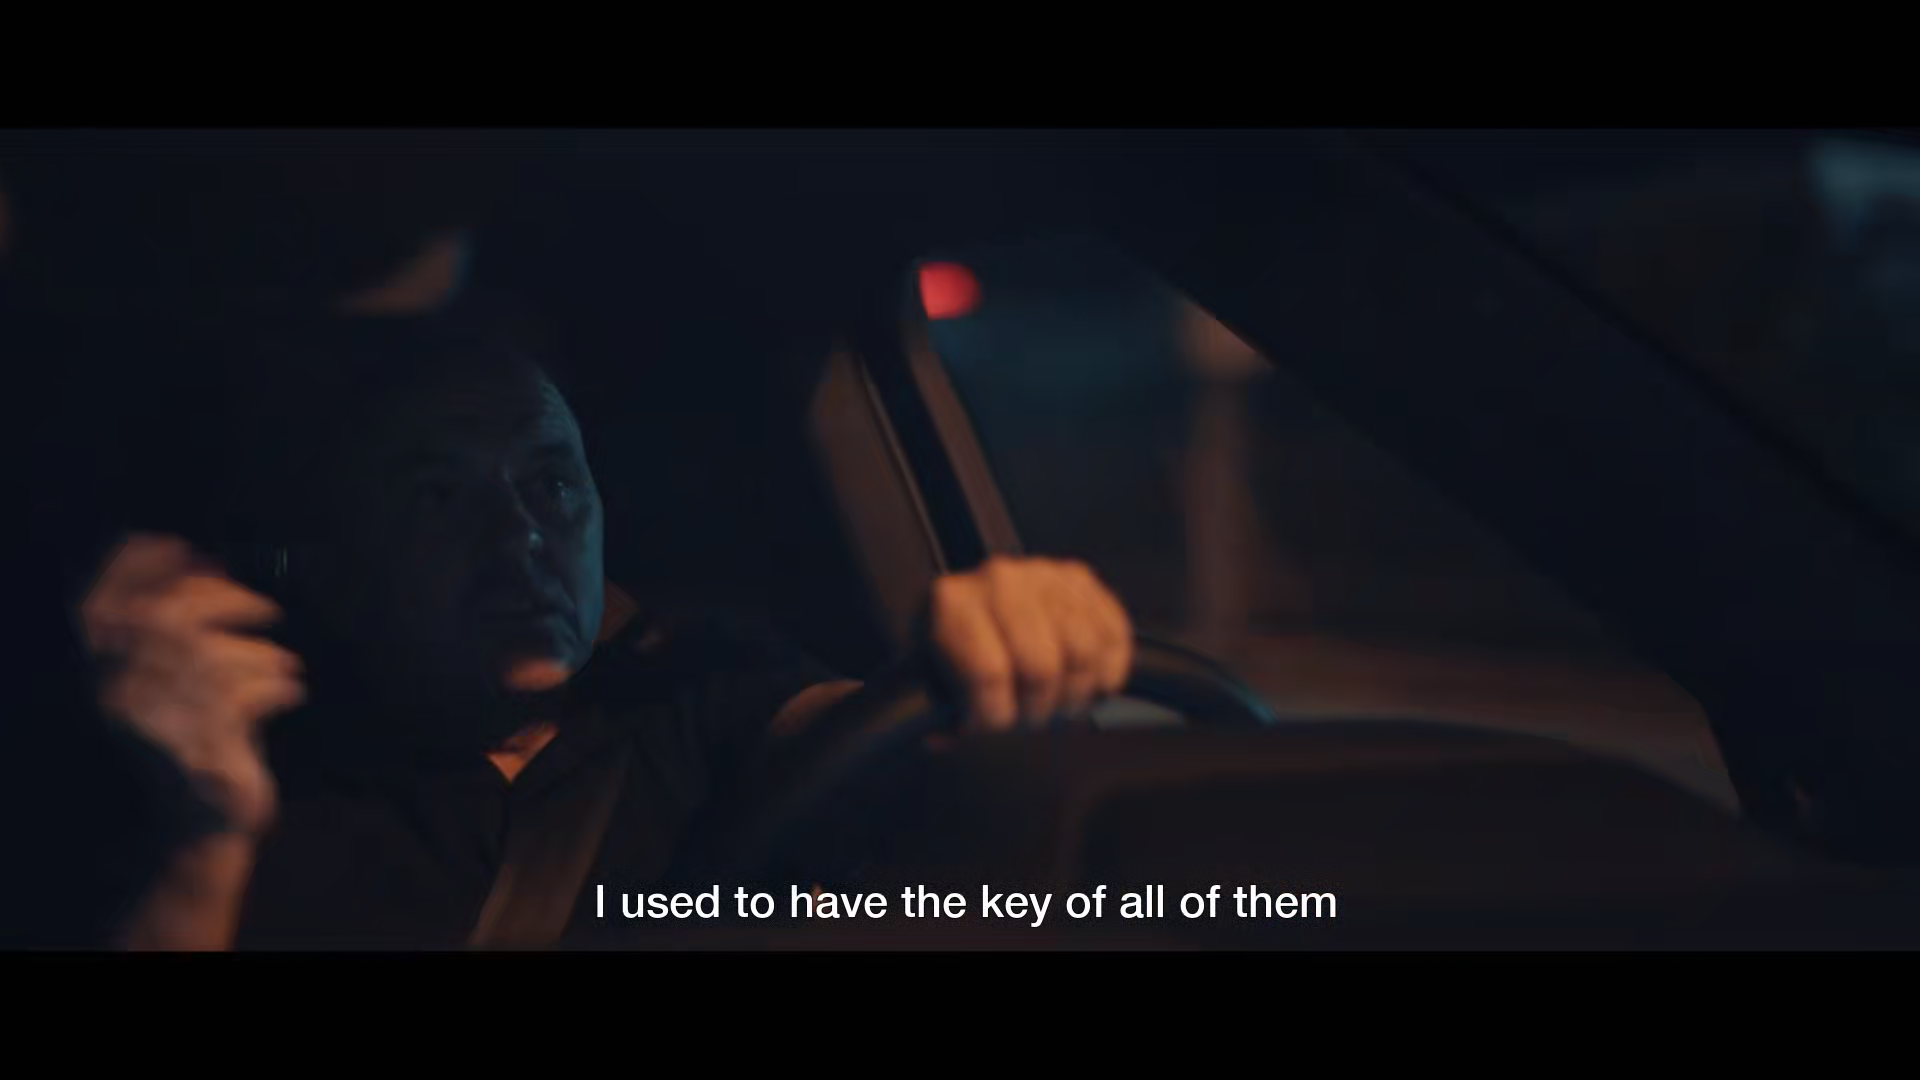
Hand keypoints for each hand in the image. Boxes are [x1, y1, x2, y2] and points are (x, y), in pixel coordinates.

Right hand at [82, 534, 304, 836]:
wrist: (197, 826)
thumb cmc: (194, 740)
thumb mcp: (175, 681)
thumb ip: (177, 627)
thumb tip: (203, 562)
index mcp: (97, 676)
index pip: (99, 604)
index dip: (132, 566)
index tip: (177, 544)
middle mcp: (116, 697)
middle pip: (165, 619)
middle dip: (221, 600)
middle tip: (265, 608)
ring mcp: (157, 725)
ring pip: (213, 657)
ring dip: (259, 654)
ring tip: (282, 664)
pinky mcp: (200, 751)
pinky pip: (245, 696)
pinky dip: (275, 687)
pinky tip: (290, 692)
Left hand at [921, 555, 1133, 729]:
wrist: (972, 600)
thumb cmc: (957, 643)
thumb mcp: (934, 675)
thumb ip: (941, 711)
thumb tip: (943, 738)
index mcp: (956, 602)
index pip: (989, 673)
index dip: (996, 715)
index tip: (994, 724)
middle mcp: (1002, 582)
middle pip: (1042, 668)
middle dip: (1038, 711)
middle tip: (1031, 720)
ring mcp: (1046, 575)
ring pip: (1084, 653)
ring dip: (1075, 696)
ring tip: (1059, 706)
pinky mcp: (1082, 579)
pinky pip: (1114, 633)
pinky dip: (1108, 670)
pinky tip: (1090, 684)